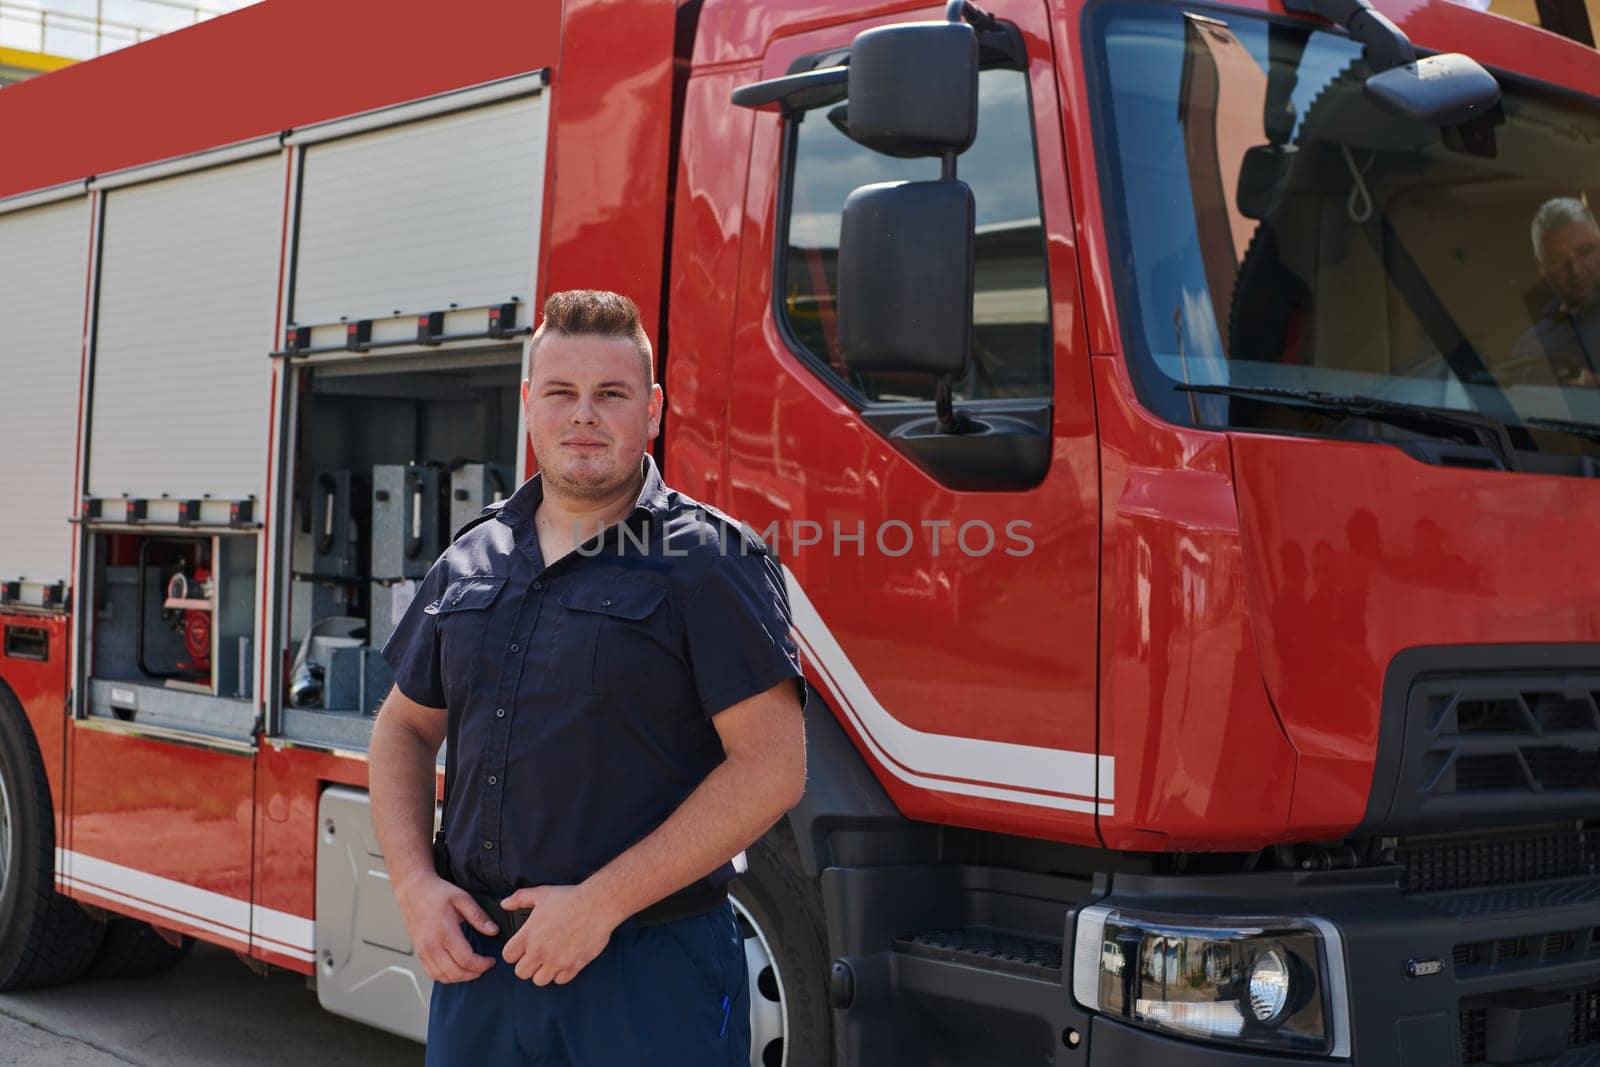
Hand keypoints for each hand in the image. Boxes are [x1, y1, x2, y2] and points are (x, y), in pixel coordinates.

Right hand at [393, 871, 498, 982]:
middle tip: (484, 966)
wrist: (413, 891)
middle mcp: (431, 945)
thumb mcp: (462, 898)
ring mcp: (424, 951)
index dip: (482, 964)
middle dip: (474, 973)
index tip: (491, 960)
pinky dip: (446, 977)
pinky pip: (432, 974)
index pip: (466, 959)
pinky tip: (456, 969)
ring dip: (460, 977)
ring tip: (473, 969)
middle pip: (455, 972)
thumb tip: (493, 931)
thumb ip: (478, 916)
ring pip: (443, 977)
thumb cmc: (435, 893)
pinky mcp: (419, 953)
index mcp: (444, 931)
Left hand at [499, 884, 620, 985]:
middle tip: (536, 957)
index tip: (521, 949)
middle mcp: (539, 951)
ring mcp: (556, 961)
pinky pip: (560, 980)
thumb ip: (519, 899)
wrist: (597, 905)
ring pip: (539, 980)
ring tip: (550, 960)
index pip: (508, 956)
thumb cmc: (570, 898)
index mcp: (528, 935)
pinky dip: (561, 973)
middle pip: (521, 973)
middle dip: (527, 965)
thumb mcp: (541, 894)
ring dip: (543, 972)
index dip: (514, 953)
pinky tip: (565, 960)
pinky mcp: (573, 966)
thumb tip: (505, 904)